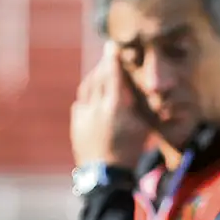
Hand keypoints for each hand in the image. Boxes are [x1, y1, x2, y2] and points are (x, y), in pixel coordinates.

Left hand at [70, 41, 149, 168]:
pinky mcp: (77, 123)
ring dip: (94, 77)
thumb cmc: (131, 150)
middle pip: (98, 78)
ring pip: (87, 87)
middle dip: (103, 66)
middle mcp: (97, 107)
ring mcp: (84, 114)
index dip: (112, 59)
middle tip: (108, 57)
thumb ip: (138, 105)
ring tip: (101, 72)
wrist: (106, 174)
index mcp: (115, 106)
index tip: (112, 45)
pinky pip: (81, 101)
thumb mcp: (142, 126)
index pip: (113, 75)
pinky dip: (88, 93)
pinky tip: (93, 94)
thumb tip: (141, 89)